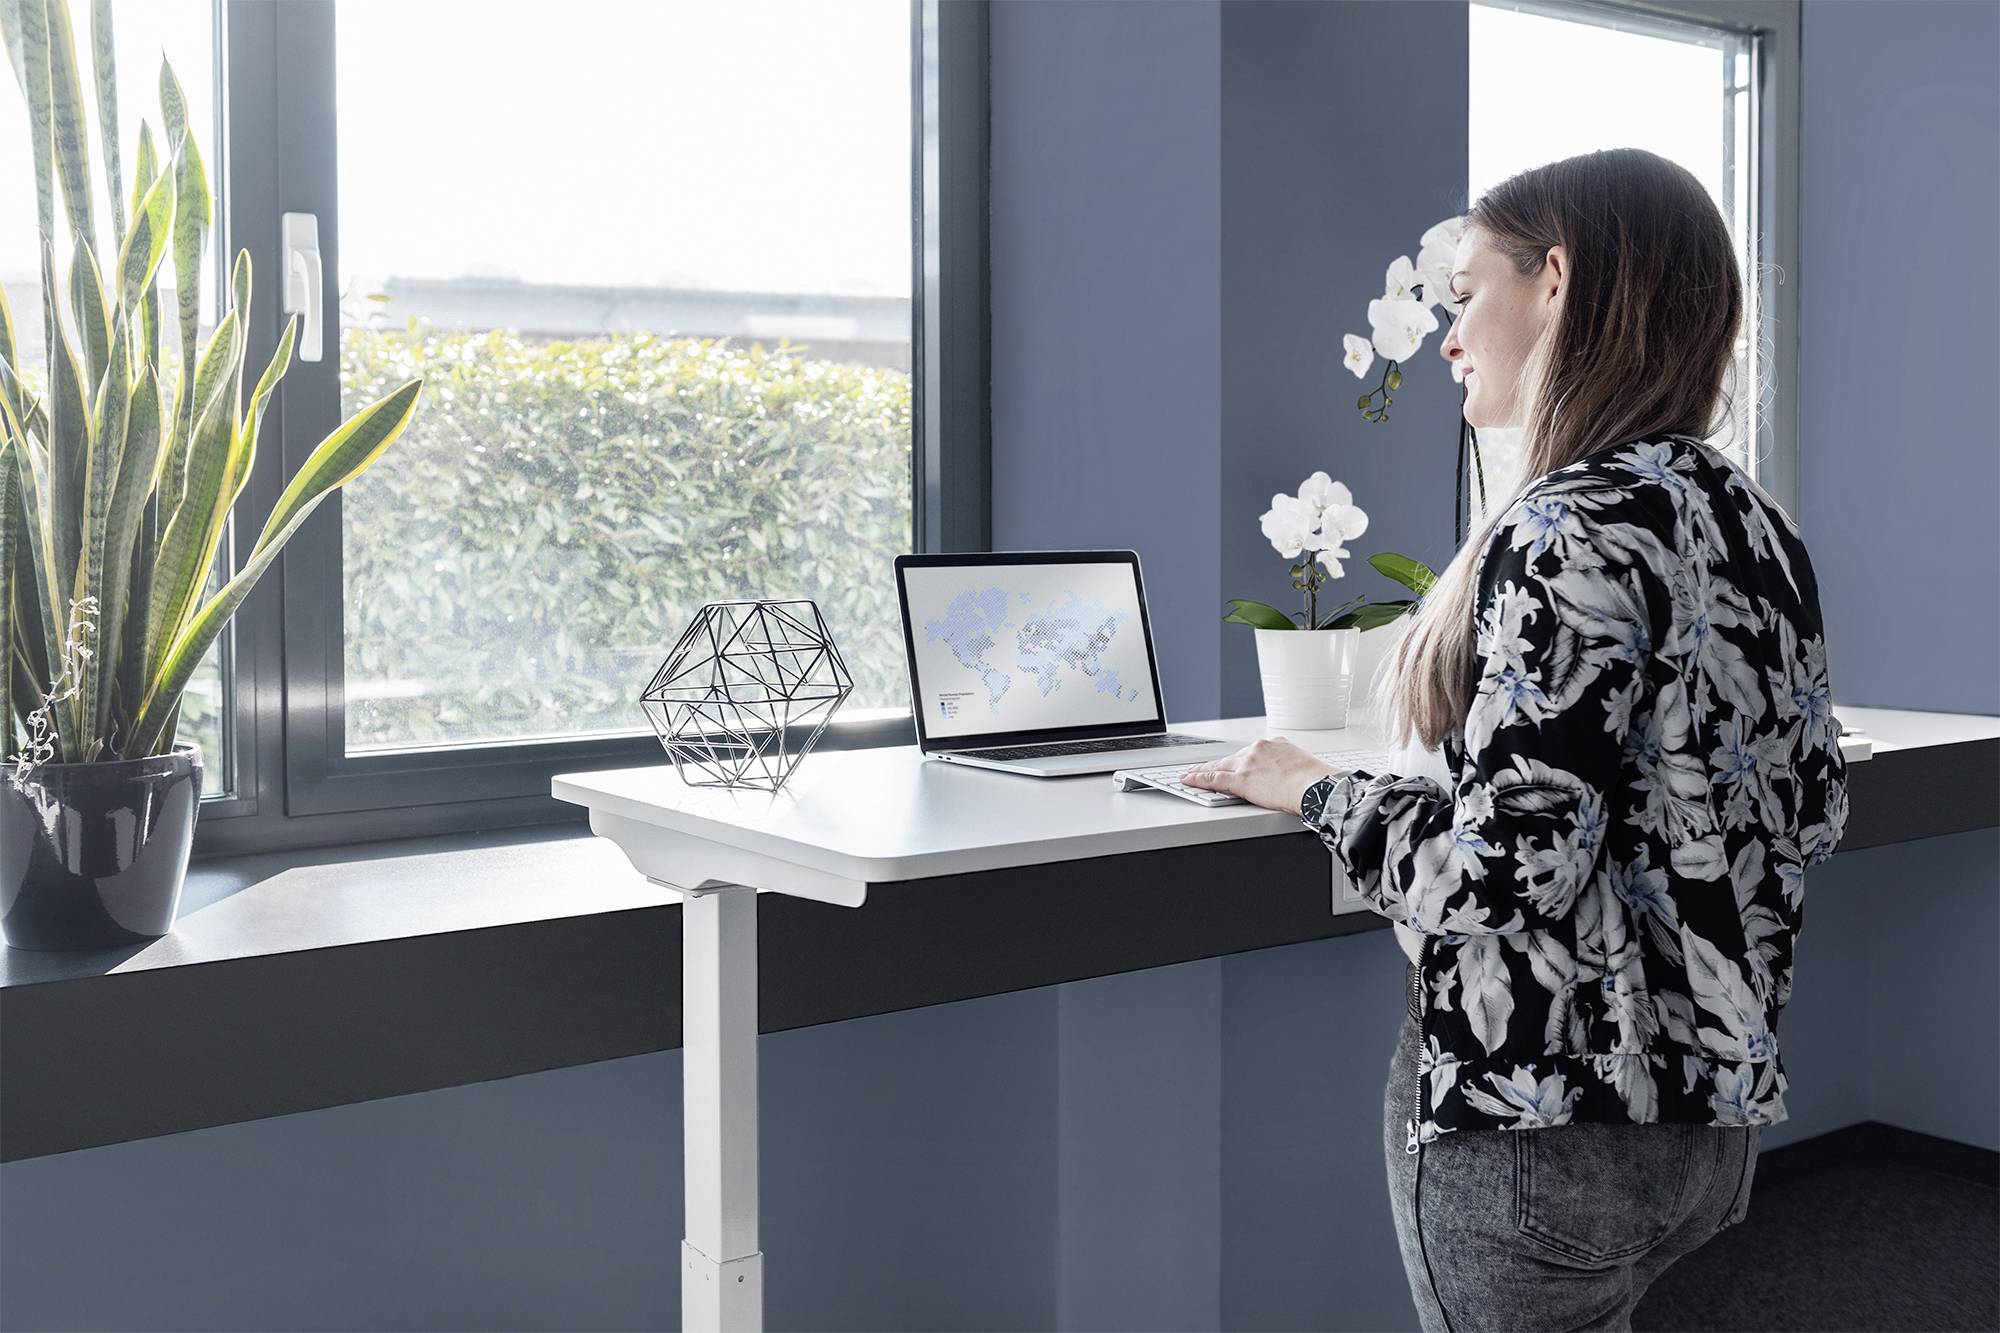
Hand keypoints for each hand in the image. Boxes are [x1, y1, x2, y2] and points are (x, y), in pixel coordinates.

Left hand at [1180, 738, 1341, 815]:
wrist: (1317, 786)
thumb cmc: (1315, 780)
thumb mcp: (1301, 763)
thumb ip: (1287, 766)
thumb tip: (1287, 776)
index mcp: (1274, 745)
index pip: (1249, 753)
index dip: (1236, 759)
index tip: (1230, 762)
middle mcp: (1258, 749)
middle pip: (1230, 758)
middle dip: (1214, 764)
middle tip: (1199, 767)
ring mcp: (1248, 763)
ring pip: (1218, 766)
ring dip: (1201, 771)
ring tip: (1189, 775)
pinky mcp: (1241, 779)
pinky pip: (1214, 778)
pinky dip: (1198, 778)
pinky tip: (1188, 779)